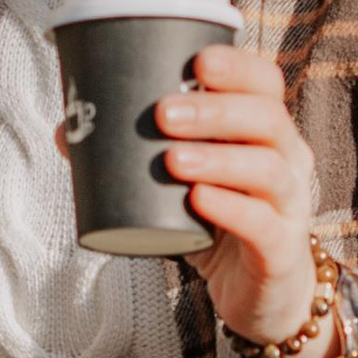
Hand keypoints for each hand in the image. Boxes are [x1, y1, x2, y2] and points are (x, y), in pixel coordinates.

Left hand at [155, 44, 321, 351]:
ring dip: (218, 157)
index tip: (196, 62)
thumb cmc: (220, 224)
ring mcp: (291, 206)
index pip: (265, 85)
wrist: (262, 296)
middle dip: (214, 110)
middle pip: (267, 119)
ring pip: (267, 169)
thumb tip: (66, 130)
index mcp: (267, 133)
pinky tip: (199, 200)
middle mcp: (289, 161)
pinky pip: (263, 224)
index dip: (237, 67)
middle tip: (163, 112)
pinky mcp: (281, 252)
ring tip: (171, 158)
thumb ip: (138, 156)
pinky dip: (231, 208)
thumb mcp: (187, 183)